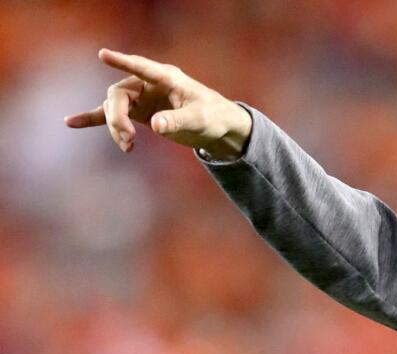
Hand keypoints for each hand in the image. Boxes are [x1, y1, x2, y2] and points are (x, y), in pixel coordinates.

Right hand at [63, 49, 251, 159]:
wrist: (217, 128)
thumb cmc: (213, 117)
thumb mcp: (200, 120)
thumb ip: (177, 121)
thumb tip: (155, 125)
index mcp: (167, 78)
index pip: (141, 67)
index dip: (123, 62)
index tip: (103, 55)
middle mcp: (149, 85)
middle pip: (119, 95)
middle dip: (117, 118)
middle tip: (128, 140)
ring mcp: (141, 98)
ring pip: (114, 108)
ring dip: (115, 127)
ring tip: (128, 147)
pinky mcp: (138, 113)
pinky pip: (110, 114)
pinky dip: (92, 119)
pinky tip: (70, 122)